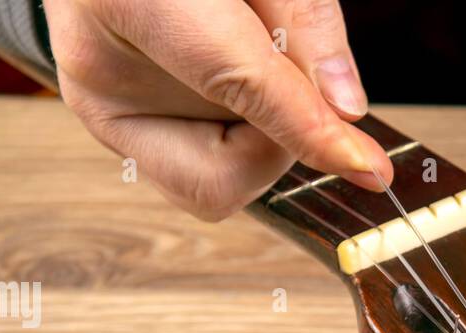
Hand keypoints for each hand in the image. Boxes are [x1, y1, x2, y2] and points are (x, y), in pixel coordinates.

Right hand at [43, 0, 392, 219]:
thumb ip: (305, 16)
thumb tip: (347, 109)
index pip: (240, 85)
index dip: (311, 129)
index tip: (367, 165)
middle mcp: (98, 70)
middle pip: (219, 173)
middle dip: (279, 140)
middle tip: (292, 74)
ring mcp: (99, 105)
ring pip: (210, 182)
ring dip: (259, 139)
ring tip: (250, 57)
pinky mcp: (112, 123)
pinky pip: (196, 167)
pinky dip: (236, 134)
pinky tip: (228, 74)